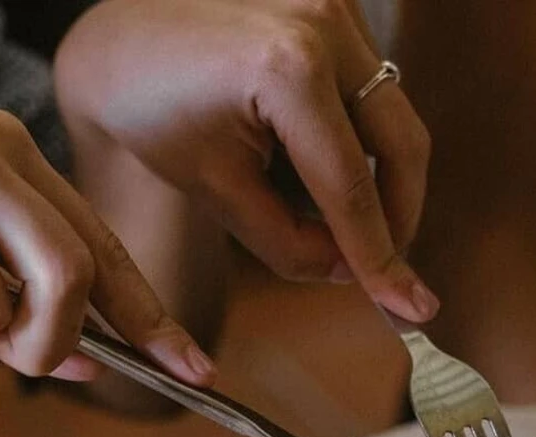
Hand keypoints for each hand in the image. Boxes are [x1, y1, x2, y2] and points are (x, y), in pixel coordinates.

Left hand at [55, 0, 437, 322]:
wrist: (122, 46)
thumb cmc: (156, 116)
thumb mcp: (220, 195)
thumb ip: (291, 245)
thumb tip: (353, 273)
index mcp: (286, 70)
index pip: (351, 187)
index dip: (381, 257)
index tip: (412, 308)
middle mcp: (322, 26)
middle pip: (401, 146)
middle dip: (399, 219)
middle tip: (387, 275)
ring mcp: (334, 9)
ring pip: (397, 121)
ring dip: (385, 186)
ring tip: (353, 233)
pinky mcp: (336, 10)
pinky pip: (377, 98)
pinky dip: (368, 149)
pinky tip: (336, 183)